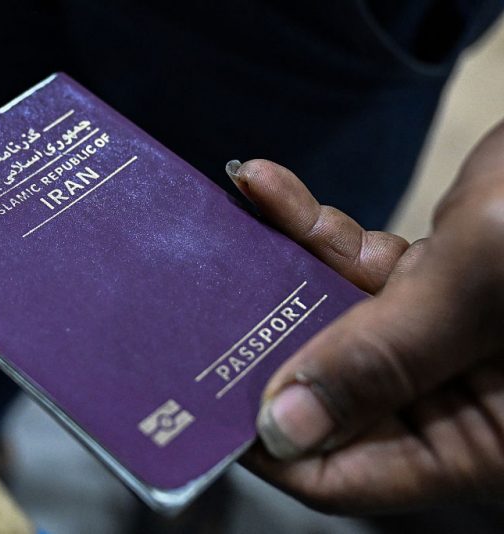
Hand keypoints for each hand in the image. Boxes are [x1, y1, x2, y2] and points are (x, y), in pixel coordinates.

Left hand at [226, 119, 503, 513]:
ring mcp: (447, 340)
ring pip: (336, 322)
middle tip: (196, 312)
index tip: (207, 399)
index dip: (276, 444)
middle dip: (266, 349)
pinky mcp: (439, 284)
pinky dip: (316, 233)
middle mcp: (462, 399)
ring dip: (280, 273)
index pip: (351, 476)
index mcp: (486, 439)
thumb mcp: (481, 286)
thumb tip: (285, 429)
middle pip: (332, 395)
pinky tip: (269, 189)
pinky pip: (359, 269)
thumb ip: (383, 358)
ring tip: (223, 234)